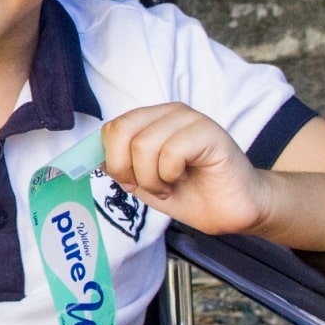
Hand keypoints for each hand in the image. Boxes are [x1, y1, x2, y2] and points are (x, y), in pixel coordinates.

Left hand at [99, 103, 271, 236]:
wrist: (230, 211)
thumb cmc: (190, 193)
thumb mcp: (144, 181)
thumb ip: (120, 165)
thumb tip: (95, 157)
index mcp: (150, 120)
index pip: (111, 128)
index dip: (113, 161)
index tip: (130, 182)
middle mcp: (168, 113)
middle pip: (121, 132)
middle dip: (126, 169)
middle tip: (148, 187)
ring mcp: (189, 119)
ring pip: (143, 144)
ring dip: (151, 179)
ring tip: (169, 186)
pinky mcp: (209, 131)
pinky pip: (171, 151)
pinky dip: (170, 175)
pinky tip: (183, 180)